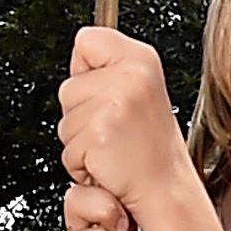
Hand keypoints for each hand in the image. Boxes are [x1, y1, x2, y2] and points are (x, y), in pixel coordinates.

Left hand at [58, 29, 188, 214]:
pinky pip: (67, 148)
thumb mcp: (140, 90)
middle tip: (114, 129)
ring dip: (80, 140)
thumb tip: (78, 49)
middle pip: (68, 85)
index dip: (87, 69)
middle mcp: (131, 76)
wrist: (166, 191)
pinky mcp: (98, 134)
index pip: (87, 39)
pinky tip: (108, 163)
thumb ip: (109, 67)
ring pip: (65, 119)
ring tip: (112, 147)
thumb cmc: (151, 151)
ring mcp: (115, 105)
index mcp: (142, 59)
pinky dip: (80, 162)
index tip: (107, 92)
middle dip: (82, 113)